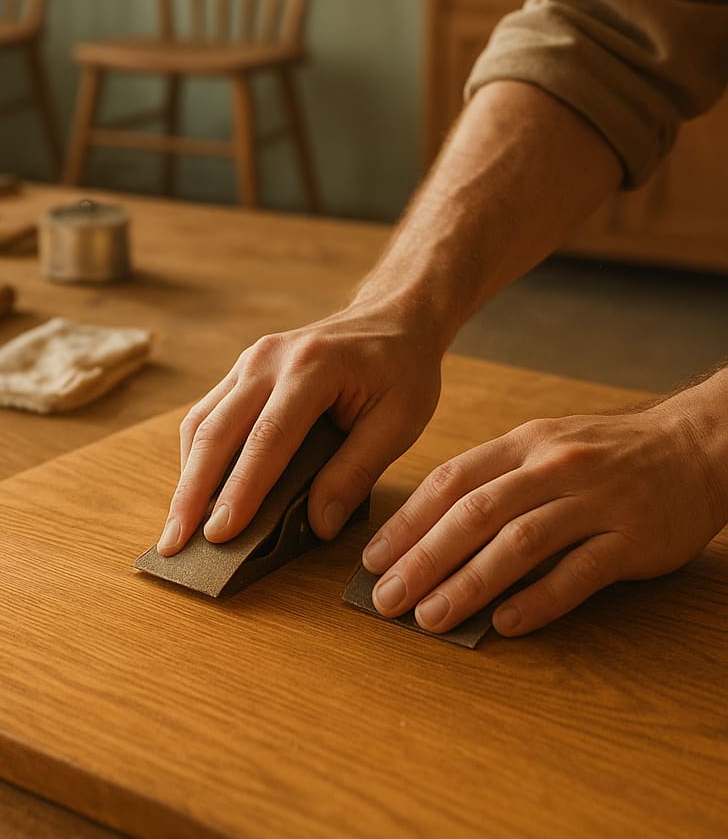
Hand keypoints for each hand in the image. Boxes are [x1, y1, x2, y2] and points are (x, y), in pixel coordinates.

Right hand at [155, 304, 444, 555]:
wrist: (392, 316)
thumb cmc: (400, 368)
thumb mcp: (398, 422)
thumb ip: (356, 472)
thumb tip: (319, 525)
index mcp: (311, 368)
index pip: (267, 439)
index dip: (240, 490)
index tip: (219, 535)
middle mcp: (269, 360)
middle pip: (216, 431)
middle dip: (191, 492)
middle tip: (175, 543)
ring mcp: (249, 361)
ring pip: (201, 422)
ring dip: (186, 477)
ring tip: (178, 527)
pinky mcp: (242, 370)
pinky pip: (208, 414)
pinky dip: (197, 456)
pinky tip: (196, 490)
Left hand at [362, 381, 727, 636]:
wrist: (695, 445)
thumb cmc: (605, 453)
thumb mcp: (543, 445)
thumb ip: (493, 479)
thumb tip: (429, 528)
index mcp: (522, 444)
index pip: (450, 482)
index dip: (406, 522)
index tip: (372, 559)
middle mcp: (552, 467)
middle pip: (474, 514)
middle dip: (423, 558)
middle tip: (387, 598)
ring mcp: (595, 500)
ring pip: (519, 544)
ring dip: (468, 584)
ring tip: (430, 617)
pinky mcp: (633, 537)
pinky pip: (580, 572)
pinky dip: (538, 600)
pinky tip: (505, 624)